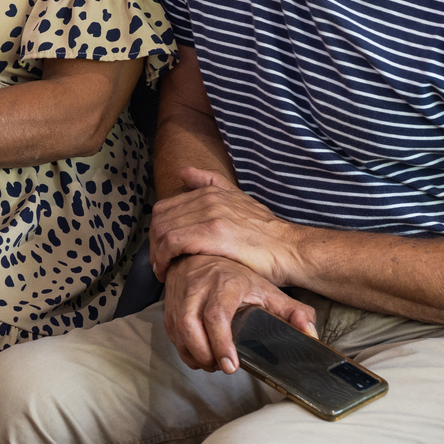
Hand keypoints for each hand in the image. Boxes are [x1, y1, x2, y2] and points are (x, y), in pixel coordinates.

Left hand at [152, 166, 307, 283]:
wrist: (290, 249)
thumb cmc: (266, 234)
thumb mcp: (240, 200)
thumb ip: (212, 184)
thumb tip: (183, 171)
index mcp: (211, 191)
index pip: (165, 207)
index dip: (157, 230)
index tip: (161, 250)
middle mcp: (208, 199)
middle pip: (160, 219)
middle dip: (153, 243)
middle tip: (159, 263)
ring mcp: (210, 214)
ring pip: (163, 231)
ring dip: (156, 254)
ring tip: (162, 270)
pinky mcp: (212, 234)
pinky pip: (172, 243)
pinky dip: (163, 258)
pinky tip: (167, 271)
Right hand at [163, 253, 317, 373]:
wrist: (203, 255)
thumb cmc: (235, 276)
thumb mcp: (267, 289)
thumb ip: (292, 311)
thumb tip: (310, 334)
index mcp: (225, 282)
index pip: (217, 314)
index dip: (222, 343)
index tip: (231, 365)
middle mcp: (198, 286)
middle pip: (190, 324)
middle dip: (204, 353)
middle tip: (221, 368)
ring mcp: (180, 295)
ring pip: (177, 330)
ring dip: (193, 354)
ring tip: (212, 363)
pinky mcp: (169, 305)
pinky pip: (171, 332)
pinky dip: (183, 350)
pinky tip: (199, 356)